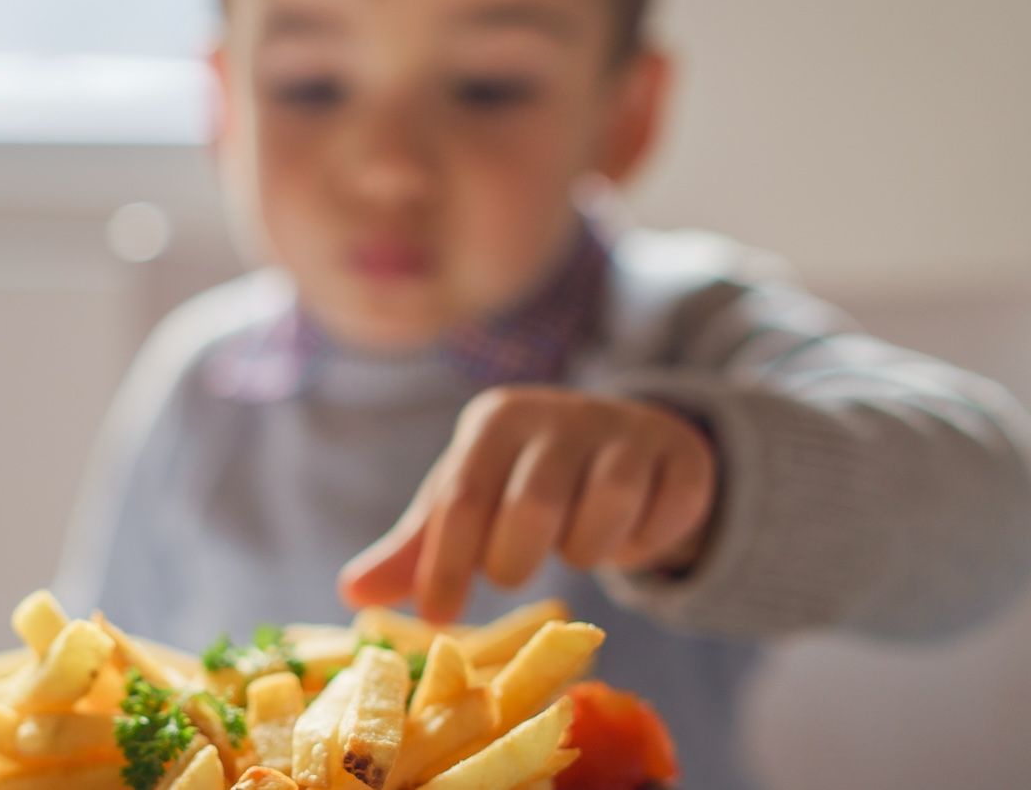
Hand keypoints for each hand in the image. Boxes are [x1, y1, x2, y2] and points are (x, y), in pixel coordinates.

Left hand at [338, 386, 716, 622]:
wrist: (623, 443)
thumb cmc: (523, 481)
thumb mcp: (468, 506)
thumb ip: (417, 549)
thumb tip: (351, 592)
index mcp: (494, 422)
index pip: (460, 499)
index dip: (445, 565)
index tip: (437, 617)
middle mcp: (557, 414)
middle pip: (532, 506)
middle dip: (516, 559)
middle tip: (512, 569)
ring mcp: (624, 429)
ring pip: (605, 508)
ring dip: (586, 550)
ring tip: (573, 546)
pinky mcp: (679, 454)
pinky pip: (663, 514)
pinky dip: (643, 543)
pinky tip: (628, 537)